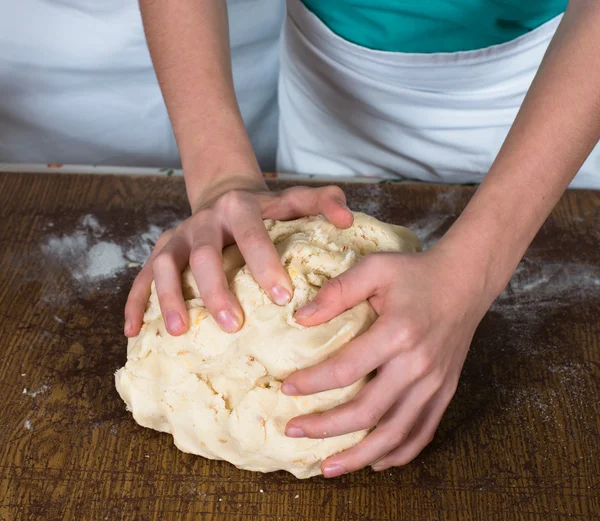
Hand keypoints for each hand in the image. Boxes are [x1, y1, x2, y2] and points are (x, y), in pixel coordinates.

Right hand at [124, 174, 352, 336]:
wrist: (227, 198)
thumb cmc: (267, 210)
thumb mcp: (294, 200)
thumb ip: (324, 203)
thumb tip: (347, 220)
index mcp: (240, 208)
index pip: (252, 235)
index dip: (265, 264)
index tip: (283, 299)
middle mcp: (204, 221)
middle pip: (204, 255)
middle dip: (216, 290)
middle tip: (234, 325)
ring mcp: (178, 237)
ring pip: (167, 267)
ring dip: (171, 299)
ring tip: (181, 331)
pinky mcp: (160, 253)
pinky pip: (142, 278)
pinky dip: (136, 303)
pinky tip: (135, 331)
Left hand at [282, 245, 494, 476]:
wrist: (465, 282)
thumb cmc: (415, 273)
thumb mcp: (374, 268)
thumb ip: (337, 292)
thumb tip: (300, 318)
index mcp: (398, 333)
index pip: (346, 370)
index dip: (313, 383)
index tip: (287, 388)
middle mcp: (418, 366)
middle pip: (368, 412)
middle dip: (326, 428)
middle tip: (294, 432)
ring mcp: (435, 384)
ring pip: (394, 434)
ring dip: (359, 455)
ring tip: (328, 467)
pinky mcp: (445, 392)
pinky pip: (422, 432)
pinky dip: (398, 453)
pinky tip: (375, 462)